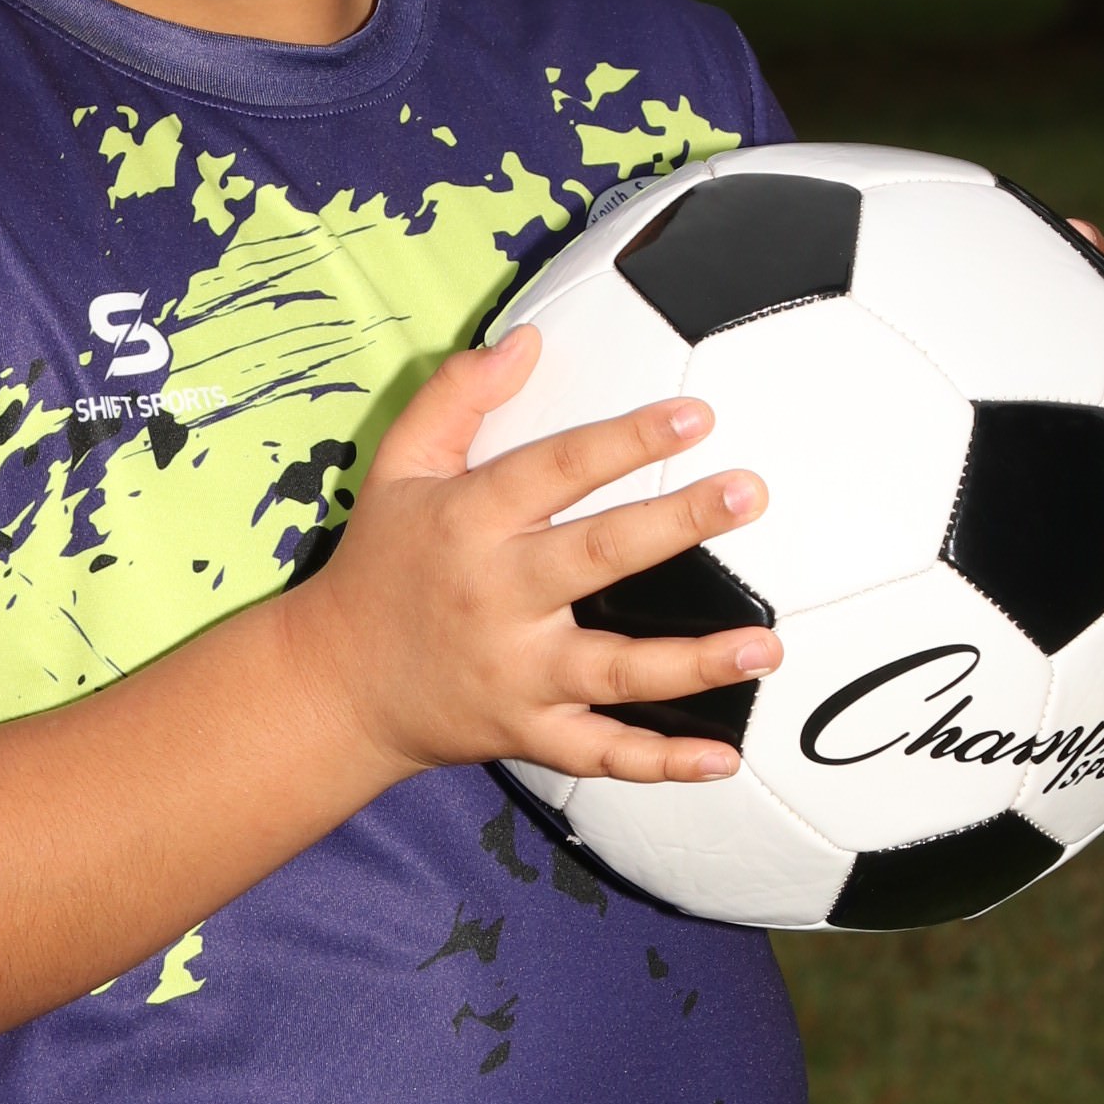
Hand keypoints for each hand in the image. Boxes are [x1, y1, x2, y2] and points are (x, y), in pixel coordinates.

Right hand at [280, 325, 776, 789]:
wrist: (335, 683)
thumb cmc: (382, 563)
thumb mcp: (398, 467)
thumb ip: (457, 397)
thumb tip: (526, 340)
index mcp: (469, 522)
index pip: (557, 469)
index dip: (626, 440)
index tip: (696, 417)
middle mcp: (496, 597)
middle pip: (597, 556)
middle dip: (676, 524)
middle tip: (748, 493)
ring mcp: (514, 673)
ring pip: (615, 670)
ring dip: (694, 662)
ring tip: (767, 643)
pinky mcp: (526, 732)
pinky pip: (599, 753)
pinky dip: (659, 763)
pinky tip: (721, 757)